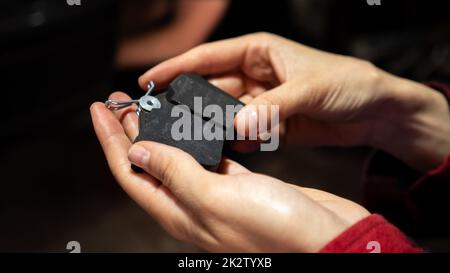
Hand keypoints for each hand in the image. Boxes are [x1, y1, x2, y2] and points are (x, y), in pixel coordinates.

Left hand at [90, 93, 368, 251]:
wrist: (327, 239)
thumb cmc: (279, 232)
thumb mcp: (217, 200)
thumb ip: (176, 174)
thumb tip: (139, 153)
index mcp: (180, 212)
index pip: (130, 172)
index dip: (110, 141)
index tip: (99, 109)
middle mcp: (192, 205)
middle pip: (149, 163)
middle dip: (129, 132)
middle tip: (119, 102)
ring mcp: (216, 194)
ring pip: (176, 158)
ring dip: (160, 132)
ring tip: (150, 108)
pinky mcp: (239, 184)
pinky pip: (207, 157)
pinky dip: (195, 138)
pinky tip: (193, 125)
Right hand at [139, 32, 449, 170]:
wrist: (376, 110)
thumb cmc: (349, 82)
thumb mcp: (309, 89)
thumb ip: (271, 108)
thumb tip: (238, 127)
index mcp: (258, 51)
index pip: (207, 57)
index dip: (175, 68)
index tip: (148, 81)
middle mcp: (255, 75)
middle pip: (211, 88)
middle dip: (190, 103)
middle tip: (167, 120)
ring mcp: (261, 100)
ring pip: (225, 113)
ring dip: (213, 126)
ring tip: (195, 139)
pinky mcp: (270, 123)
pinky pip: (244, 132)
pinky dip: (236, 141)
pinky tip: (231, 148)